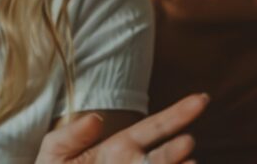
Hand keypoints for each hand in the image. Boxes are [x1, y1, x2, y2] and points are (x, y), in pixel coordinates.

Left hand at [35, 93, 208, 163]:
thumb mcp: (54, 152)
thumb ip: (71, 135)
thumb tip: (96, 118)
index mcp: (119, 147)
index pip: (153, 128)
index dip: (177, 114)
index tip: (201, 99)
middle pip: (164, 154)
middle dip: (178, 147)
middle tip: (188, 141)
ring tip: (184, 162)